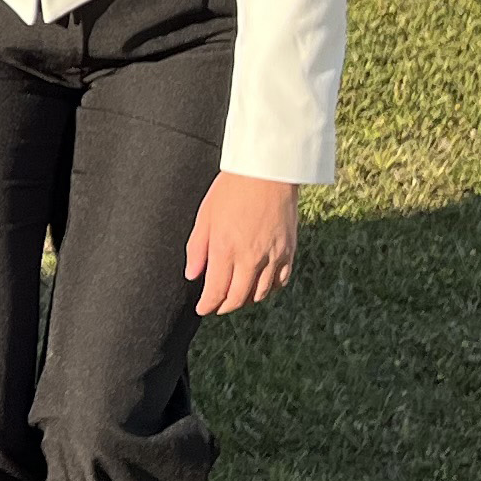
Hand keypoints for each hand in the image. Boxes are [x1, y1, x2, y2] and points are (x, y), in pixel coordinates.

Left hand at [184, 173, 298, 315]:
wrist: (267, 172)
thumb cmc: (232, 190)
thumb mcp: (205, 216)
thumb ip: (197, 248)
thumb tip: (192, 275)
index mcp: (225, 249)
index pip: (216, 292)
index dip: (208, 305)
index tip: (202, 308)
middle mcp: (250, 258)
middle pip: (238, 298)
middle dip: (225, 306)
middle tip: (217, 306)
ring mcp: (272, 256)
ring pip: (260, 294)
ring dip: (246, 299)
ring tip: (236, 296)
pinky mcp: (288, 251)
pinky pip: (280, 282)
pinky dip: (269, 289)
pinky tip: (260, 285)